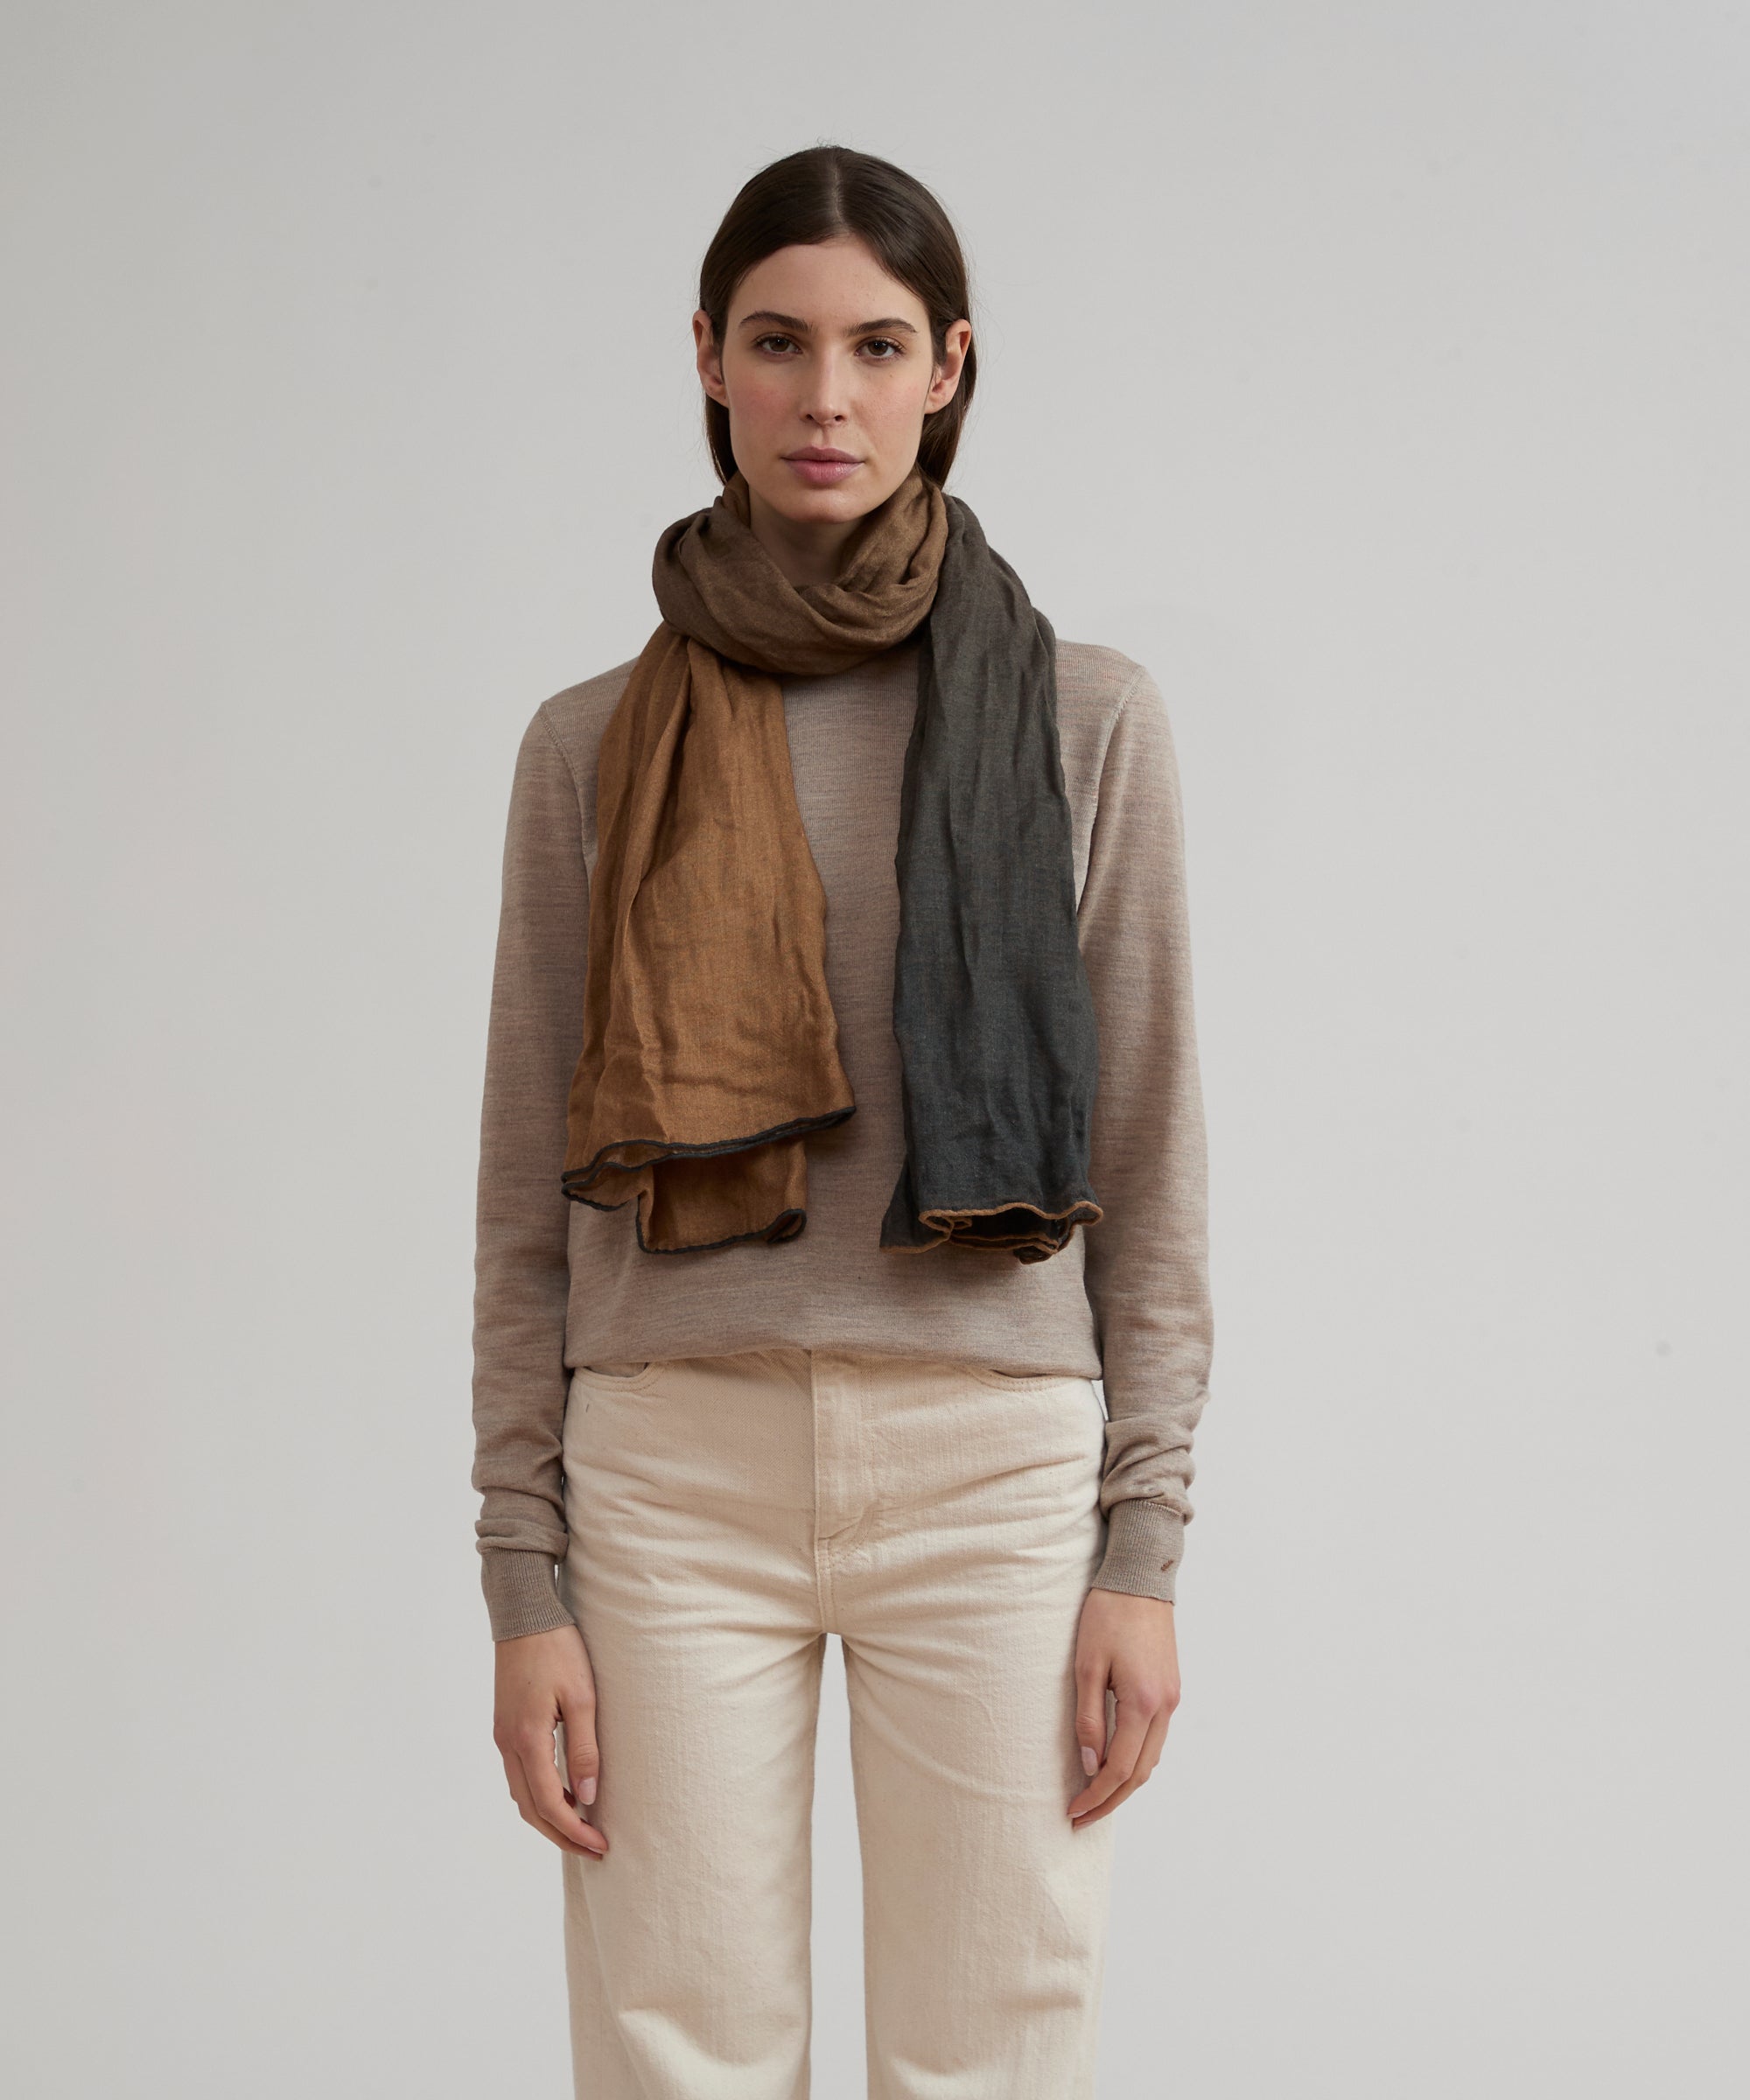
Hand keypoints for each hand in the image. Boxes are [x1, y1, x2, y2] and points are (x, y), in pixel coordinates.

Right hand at [492, 1622, 608, 1856]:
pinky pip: (519, 1775)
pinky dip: (539, 1795)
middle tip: (593, 1849)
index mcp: (527, 1740)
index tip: (600, 1845)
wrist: (525, 1615)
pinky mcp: (505, 1727)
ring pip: (521, 1795)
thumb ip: (584, 1749)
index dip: (575, 1831)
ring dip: (549, 1817)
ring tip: (581, 1827)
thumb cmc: (558, 1649)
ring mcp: (502, 1736)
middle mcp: (508, 1744)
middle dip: (561, 1835)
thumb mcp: (582, 1697)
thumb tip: (587, 1798)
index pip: (550, 1803)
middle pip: (530, 1809)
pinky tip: (564, 1792)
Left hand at [1066, 1587, 1179, 1826]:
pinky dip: (1137, 1759)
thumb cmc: (1107, 1615)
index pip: (1119, 1768)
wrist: (1139, 1578)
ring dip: (1125, 1783)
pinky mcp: (1171, 1688)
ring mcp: (1172, 1698)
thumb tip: (1091, 1764)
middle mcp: (1165, 1707)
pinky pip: (1156, 1738)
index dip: (1095, 1796)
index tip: (1073, 1811)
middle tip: (1081, 1817)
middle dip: (1111, 1800)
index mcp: (1143, 1703)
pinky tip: (1116, 1762)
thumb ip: (1089, 1718)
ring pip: (1152, 1759)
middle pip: (1140, 1773)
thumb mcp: (1086, 1665)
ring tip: (1095, 1796)